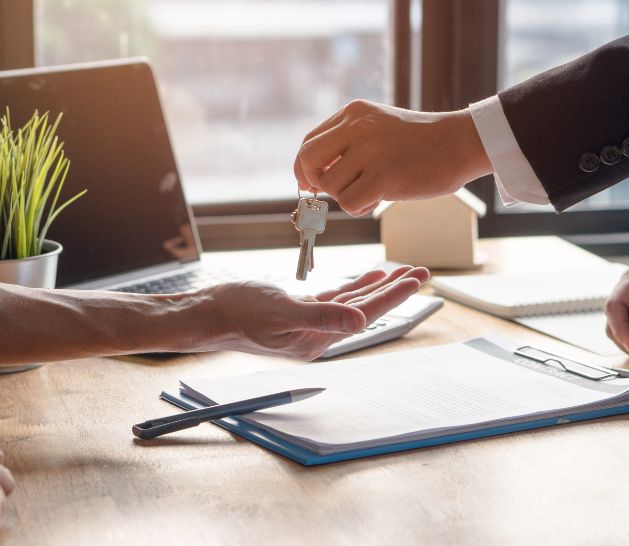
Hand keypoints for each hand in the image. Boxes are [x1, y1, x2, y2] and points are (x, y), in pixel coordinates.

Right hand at [202, 265, 429, 359]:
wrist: (207, 314)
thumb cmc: (238, 312)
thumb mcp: (282, 312)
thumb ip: (323, 316)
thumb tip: (362, 321)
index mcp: (319, 338)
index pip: (366, 314)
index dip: (394, 295)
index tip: (417, 279)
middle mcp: (318, 334)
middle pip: (366, 308)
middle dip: (394, 290)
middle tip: (421, 272)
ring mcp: (309, 324)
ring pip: (353, 302)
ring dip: (377, 287)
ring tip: (402, 273)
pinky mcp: (298, 312)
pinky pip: (334, 299)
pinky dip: (353, 287)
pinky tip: (367, 277)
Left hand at [293, 100, 490, 215]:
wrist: (460, 143)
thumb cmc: (420, 143)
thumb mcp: (378, 128)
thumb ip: (346, 144)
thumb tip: (310, 178)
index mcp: (354, 113)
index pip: (309, 142)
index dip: (304, 167)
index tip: (312, 182)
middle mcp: (357, 128)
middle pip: (308, 160)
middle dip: (314, 181)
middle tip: (332, 191)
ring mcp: (370, 151)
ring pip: (329, 186)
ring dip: (346, 197)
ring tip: (372, 191)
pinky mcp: (384, 176)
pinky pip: (349, 203)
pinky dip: (359, 208)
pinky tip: (377, 200)